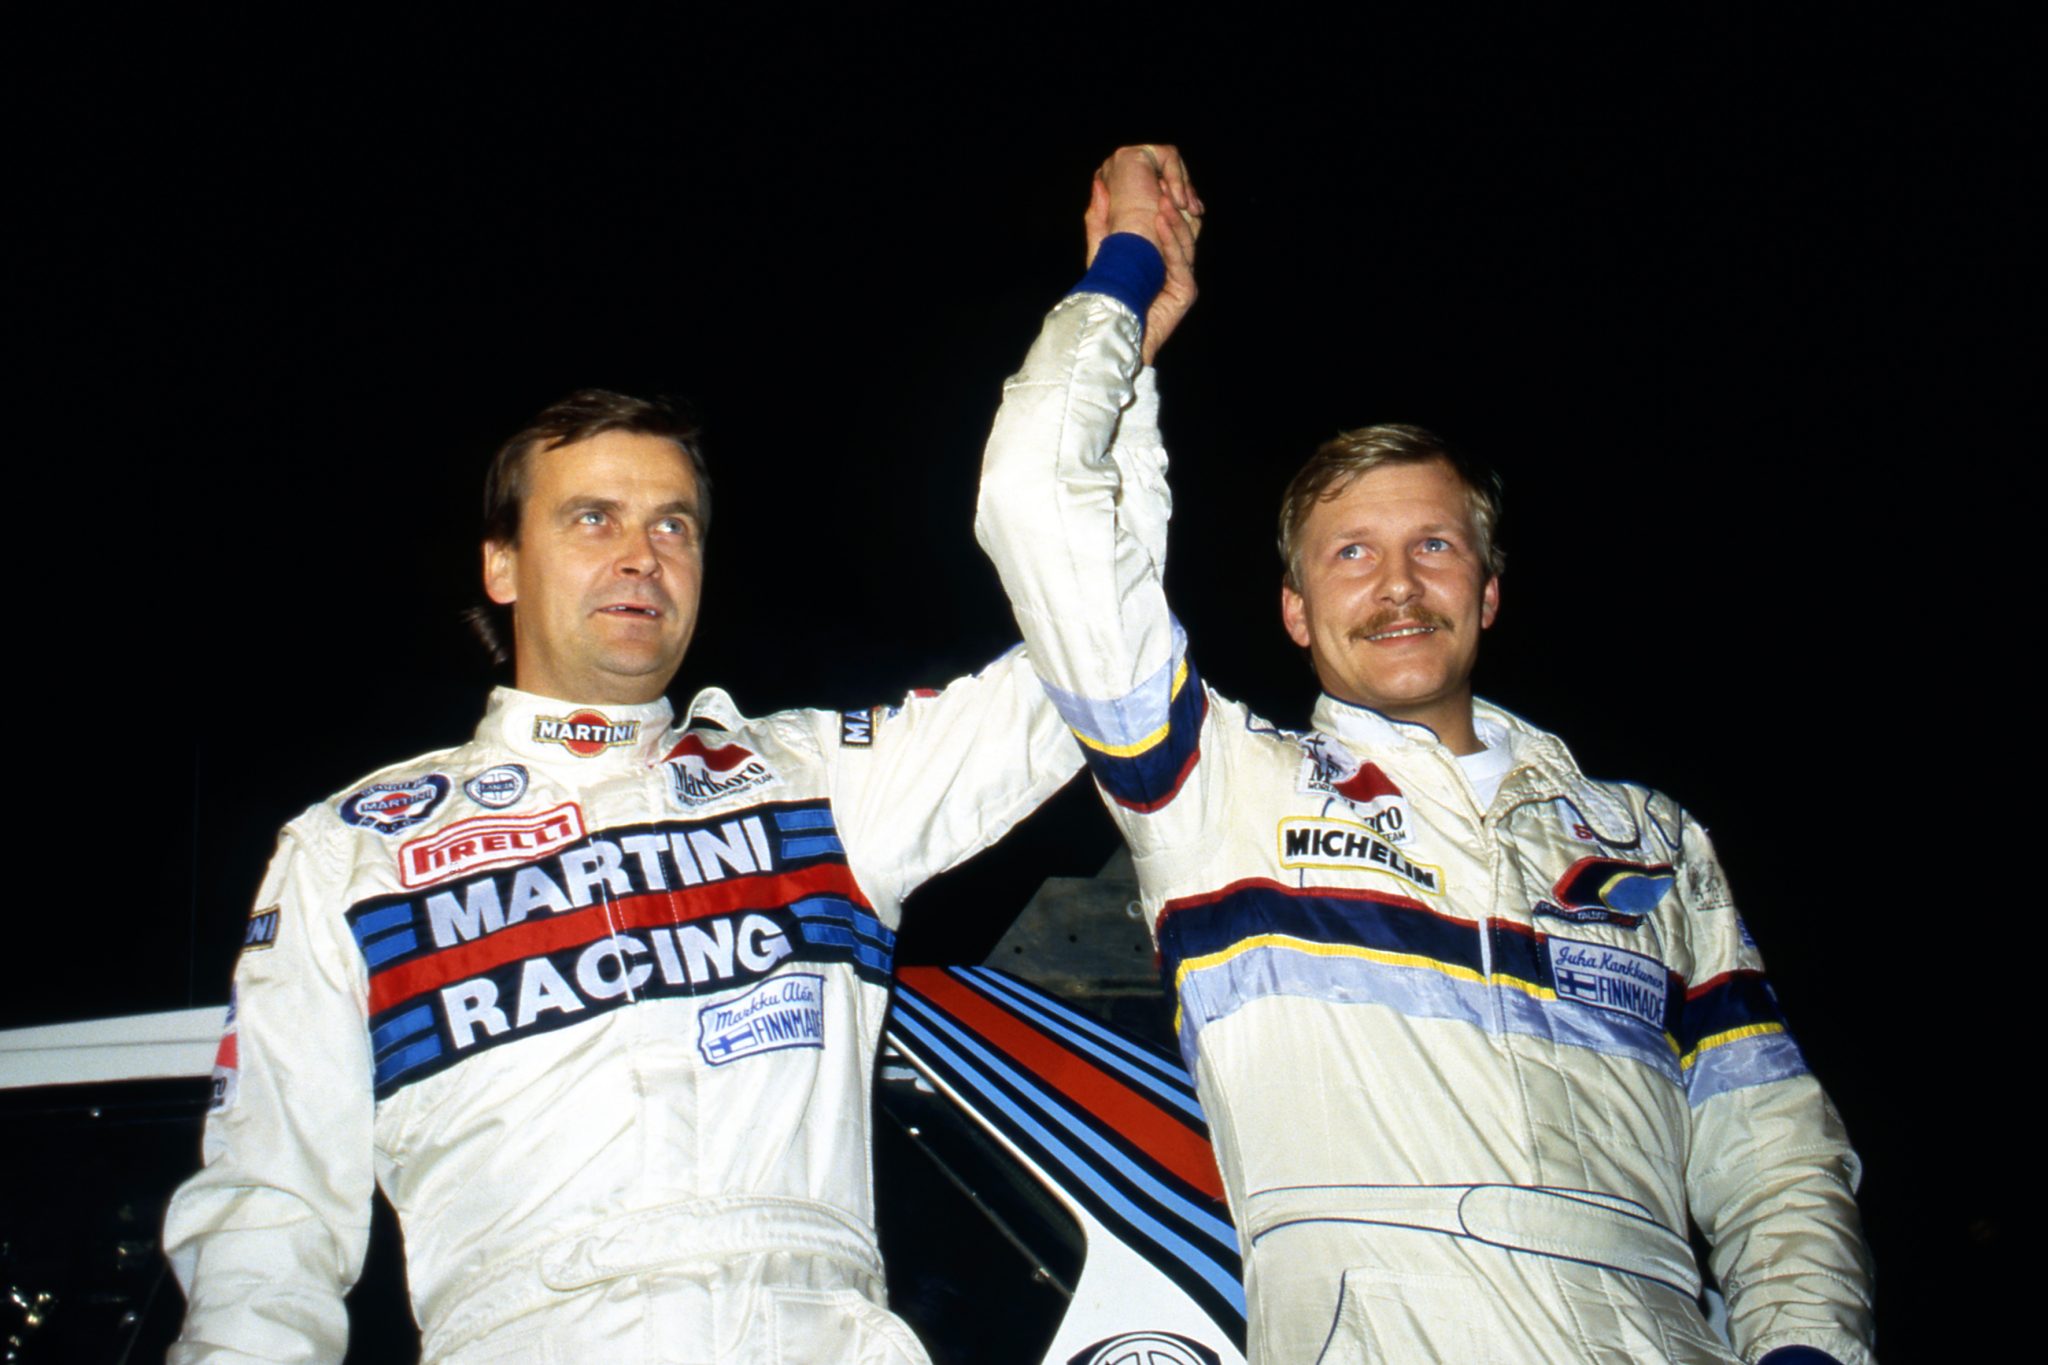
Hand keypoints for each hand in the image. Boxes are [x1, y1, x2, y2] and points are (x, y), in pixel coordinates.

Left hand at [1082, 144, 1203, 364]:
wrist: (1112, 334)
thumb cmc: (1105, 296)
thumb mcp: (1100, 249)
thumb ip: (1100, 218)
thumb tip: (1098, 183)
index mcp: (1161, 258)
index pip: (1170, 225)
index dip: (1166, 203)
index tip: (1155, 181)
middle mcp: (1176, 267)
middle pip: (1183, 230)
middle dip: (1174, 206)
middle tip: (1163, 184)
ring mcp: (1183, 280)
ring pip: (1185, 243)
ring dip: (1174, 219)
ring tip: (1162, 198)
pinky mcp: (1184, 293)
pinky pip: (1181, 262)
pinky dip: (1171, 239)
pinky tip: (1162, 220)